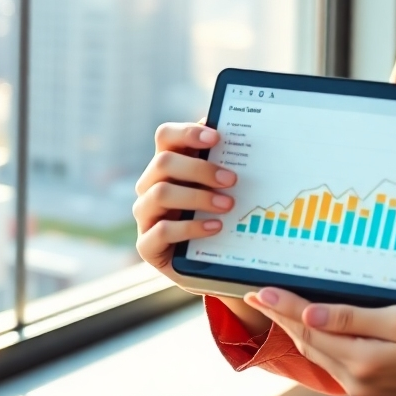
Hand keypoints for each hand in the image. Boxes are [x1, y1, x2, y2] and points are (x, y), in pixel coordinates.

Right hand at [133, 123, 270, 334]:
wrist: (211, 262)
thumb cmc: (218, 213)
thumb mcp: (222, 187)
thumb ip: (225, 162)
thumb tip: (250, 133)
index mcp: (168, 163)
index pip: (166, 136)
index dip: (188, 132)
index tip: (217, 138)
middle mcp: (150, 185)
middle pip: (164, 162)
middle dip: (200, 168)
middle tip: (232, 179)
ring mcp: (146, 215)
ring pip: (160, 193)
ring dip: (198, 197)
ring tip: (228, 205)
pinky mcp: (147, 244)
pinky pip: (162, 230)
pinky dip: (191, 227)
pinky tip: (215, 227)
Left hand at [243, 287, 395, 395]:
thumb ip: (355, 319)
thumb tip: (310, 315)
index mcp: (361, 360)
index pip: (310, 327)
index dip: (284, 306)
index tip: (260, 290)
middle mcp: (355, 379)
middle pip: (308, 343)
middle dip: (281, 317)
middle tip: (258, 294)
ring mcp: (362, 387)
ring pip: (317, 354)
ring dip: (295, 330)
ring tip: (276, 308)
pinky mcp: (371, 387)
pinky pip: (333, 361)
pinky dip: (316, 341)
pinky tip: (312, 328)